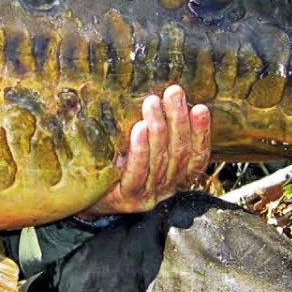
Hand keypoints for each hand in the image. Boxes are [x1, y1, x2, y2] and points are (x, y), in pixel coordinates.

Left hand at [81, 85, 210, 216]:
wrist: (90, 198)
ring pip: (160, 160)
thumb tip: (164, 95)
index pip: (197, 156)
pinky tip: (139, 128)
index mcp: (176, 176)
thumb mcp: (144, 152)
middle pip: (179, 153)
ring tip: (152, 103)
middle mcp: (167, 188)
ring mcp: (148, 195)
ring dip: (159, 129)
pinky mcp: (127, 198)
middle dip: (178, 120)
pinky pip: (136, 172)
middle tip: (174, 93)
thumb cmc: (119, 167)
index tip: (200, 108)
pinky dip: (140, 149)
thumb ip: (157, 133)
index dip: (201, 133)